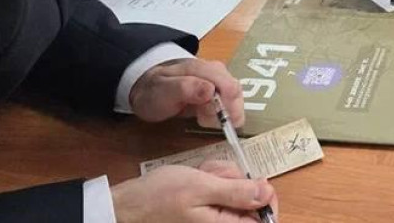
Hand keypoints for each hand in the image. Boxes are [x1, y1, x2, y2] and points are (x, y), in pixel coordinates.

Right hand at [111, 160, 277, 222]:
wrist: (126, 206)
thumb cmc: (158, 199)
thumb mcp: (200, 188)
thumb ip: (236, 192)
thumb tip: (267, 193)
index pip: (263, 220)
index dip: (265, 197)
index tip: (255, 180)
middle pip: (249, 202)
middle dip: (234, 181)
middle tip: (213, 175)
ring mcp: (211, 220)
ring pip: (233, 192)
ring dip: (220, 177)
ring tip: (199, 176)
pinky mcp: (205, 212)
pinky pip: (218, 193)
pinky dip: (211, 180)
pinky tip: (195, 178)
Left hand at [129, 58, 243, 128]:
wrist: (147, 88)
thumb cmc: (154, 91)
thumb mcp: (163, 92)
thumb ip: (185, 88)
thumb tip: (211, 90)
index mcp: (202, 68)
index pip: (229, 87)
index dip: (225, 108)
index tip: (206, 120)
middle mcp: (215, 71)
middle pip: (235, 93)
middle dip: (224, 113)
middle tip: (202, 121)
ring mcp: (218, 79)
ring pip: (234, 99)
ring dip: (222, 114)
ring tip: (200, 118)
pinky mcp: (218, 89)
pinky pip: (229, 103)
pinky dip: (220, 114)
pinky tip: (204, 116)